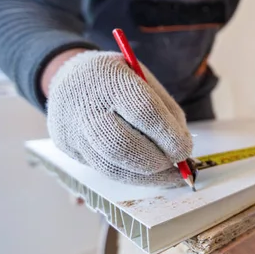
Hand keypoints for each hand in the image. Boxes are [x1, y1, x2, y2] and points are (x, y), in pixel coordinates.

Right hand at [45, 51, 191, 186]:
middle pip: (122, 146)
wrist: (69, 76)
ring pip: (111, 167)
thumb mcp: (143, 77)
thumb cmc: (116, 78)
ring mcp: (73, 131)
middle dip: (157, 161)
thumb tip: (183, 146)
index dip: (169, 135)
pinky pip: (103, 170)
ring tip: (170, 177)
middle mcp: (87, 107)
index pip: (143, 112)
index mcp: (110, 80)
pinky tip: (150, 175)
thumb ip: (165, 108)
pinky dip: (131, 176)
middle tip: (179, 167)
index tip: (187, 150)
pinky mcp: (68, 149)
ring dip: (147, 177)